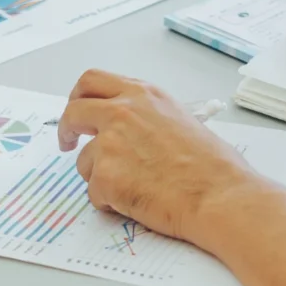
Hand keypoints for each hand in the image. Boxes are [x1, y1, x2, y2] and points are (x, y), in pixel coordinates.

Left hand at [58, 70, 273, 250]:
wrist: (219, 196)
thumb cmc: (213, 168)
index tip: (78, 113)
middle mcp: (122, 113)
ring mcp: (109, 144)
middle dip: (66, 129)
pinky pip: (94, 193)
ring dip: (100, 177)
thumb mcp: (181, 120)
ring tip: (135, 189)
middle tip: (67, 143)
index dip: (80, 98)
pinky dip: (109, 203)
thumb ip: (148, 118)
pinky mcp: (104, 177)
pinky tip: (138, 203)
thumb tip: (132, 133)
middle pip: (74, 112)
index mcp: (143, 96)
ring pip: (84, 162)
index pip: (94, 82)